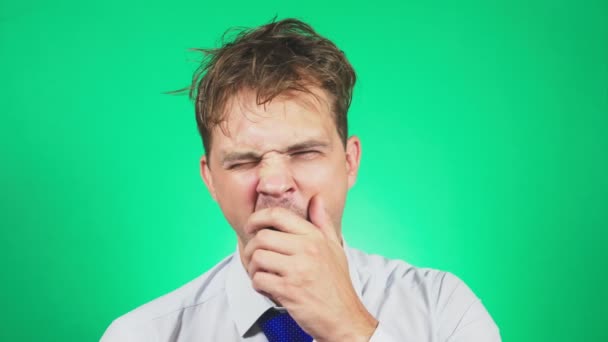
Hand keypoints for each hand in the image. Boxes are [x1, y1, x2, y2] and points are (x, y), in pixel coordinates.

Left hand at [241, 195, 377, 341]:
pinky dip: (257, 284)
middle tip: (253, 257)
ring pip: (257, 258)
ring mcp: (297, 270)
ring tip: (260, 273)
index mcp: (315, 237)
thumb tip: (317, 199)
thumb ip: (323, 222)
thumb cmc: (337, 283)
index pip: (278, 215)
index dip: (257, 218)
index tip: (251, 227)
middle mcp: (307, 249)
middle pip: (262, 237)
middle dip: (251, 248)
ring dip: (252, 267)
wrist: (343, 316)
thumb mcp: (335, 247)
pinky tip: (267, 287)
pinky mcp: (289, 290)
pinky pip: (259, 279)